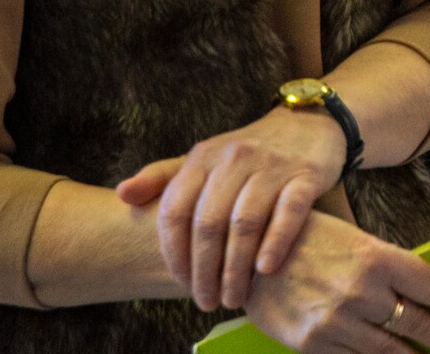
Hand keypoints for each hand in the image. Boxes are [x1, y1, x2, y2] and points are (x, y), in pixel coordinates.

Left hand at [117, 106, 346, 311]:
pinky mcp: (304, 176)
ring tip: (235, 297)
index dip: (175, 253)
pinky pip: (288, 213)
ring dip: (236, 268)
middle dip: (205, 271)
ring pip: (245, 223)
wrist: (307, 126)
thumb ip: (164, 178)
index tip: (182, 283)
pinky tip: (265, 270)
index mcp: (203, 156)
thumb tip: (121, 195)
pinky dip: (275, 243)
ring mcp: (271, 166)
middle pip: (209, 223)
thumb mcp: (204, 159)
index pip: (176, 210)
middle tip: (207, 302)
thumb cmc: (248, 154)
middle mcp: (234, 158)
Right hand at [244, 210, 429, 353]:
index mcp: (375, 257)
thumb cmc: (303, 236)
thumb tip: (423, 288)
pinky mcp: (314, 344)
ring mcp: (337, 322)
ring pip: (391, 351)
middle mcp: (361, 292)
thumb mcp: (350, 237)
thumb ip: (384, 265)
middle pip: (419, 325)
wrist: (243, 250)